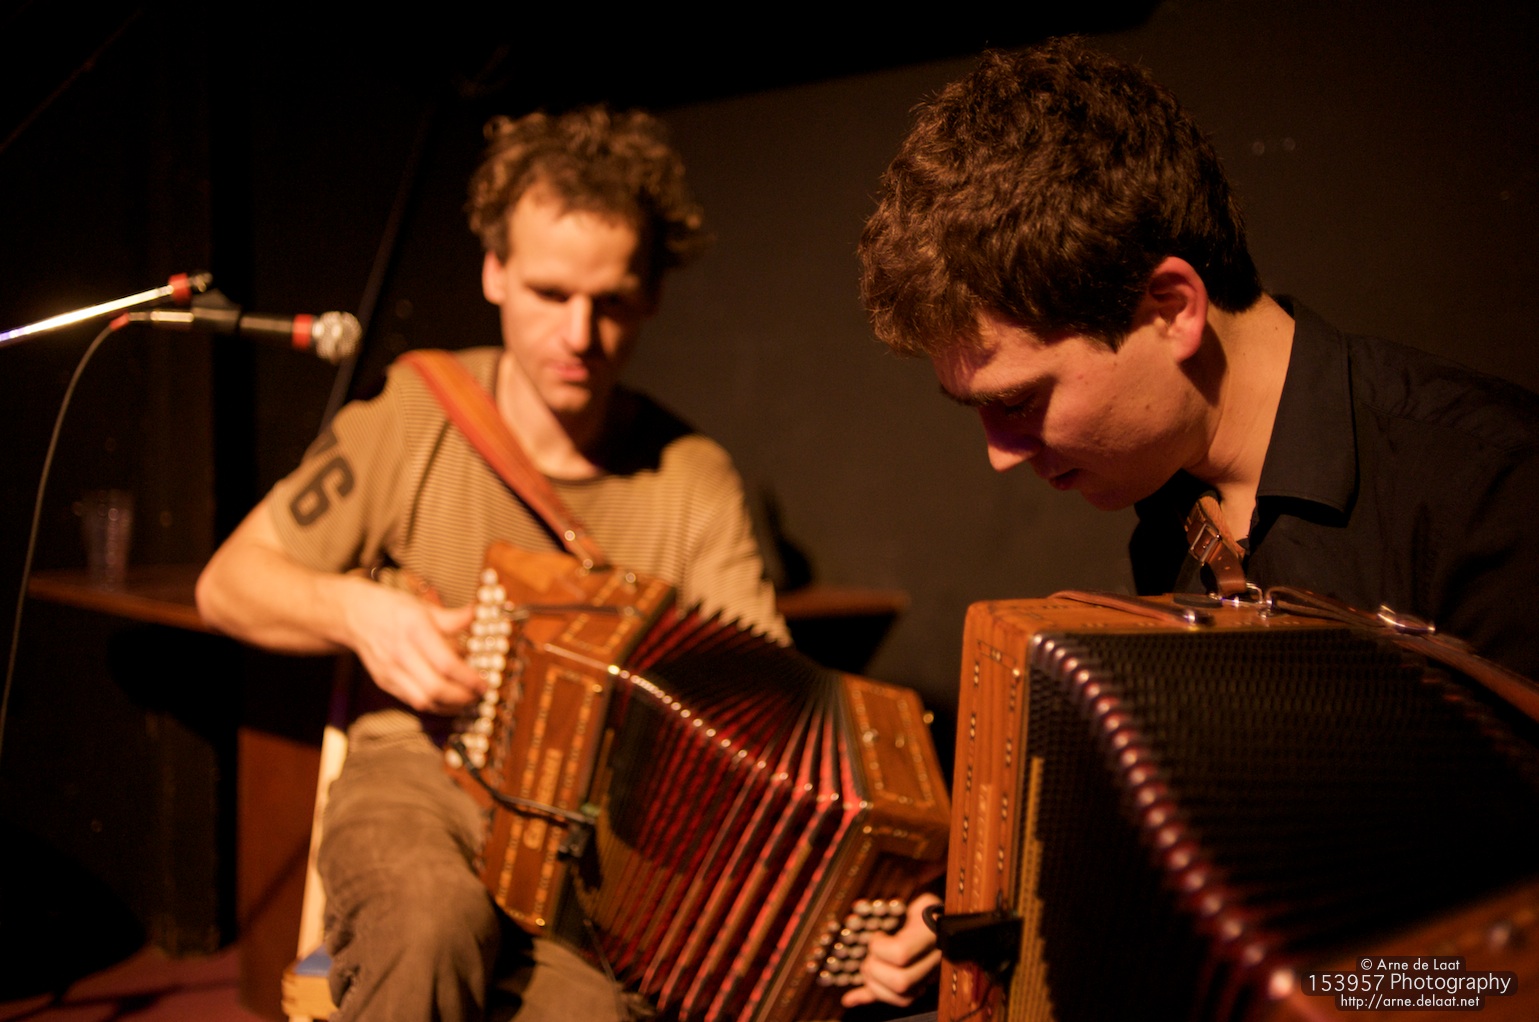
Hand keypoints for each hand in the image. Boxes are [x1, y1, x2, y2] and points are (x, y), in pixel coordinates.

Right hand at [340, 578, 480, 713]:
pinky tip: (448, 701)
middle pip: (435, 688)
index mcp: (415, 630)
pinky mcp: (384, 682)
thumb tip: (476, 614)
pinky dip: (434, 706)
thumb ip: (452, 618)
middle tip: (479, 695)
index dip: (468, 678)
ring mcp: (390, 671)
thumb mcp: (424, 607)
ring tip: (467, 700)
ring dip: (449, 706)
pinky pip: (412, 702)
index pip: (446, 663)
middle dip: (462, 697)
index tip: (484, 683)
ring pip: (423, 701)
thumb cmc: (394, 609)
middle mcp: (401, 653)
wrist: (356, 616)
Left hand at [841, 893, 941, 1008]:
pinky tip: (850, 998)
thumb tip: (880, 913)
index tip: (878, 935)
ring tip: (870, 965)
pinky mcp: (917, 989)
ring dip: (874, 984)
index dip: (880, 947)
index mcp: (933, 939)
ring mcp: (927, 980)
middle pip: (900, 982)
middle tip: (871, 953)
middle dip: (876, 969)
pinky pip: (896, 1002)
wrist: (944, 926)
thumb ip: (906, 909)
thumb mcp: (922, 903)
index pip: (901, 953)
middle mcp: (933, 964)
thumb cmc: (929, 912)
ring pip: (901, 998)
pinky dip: (869, 998)